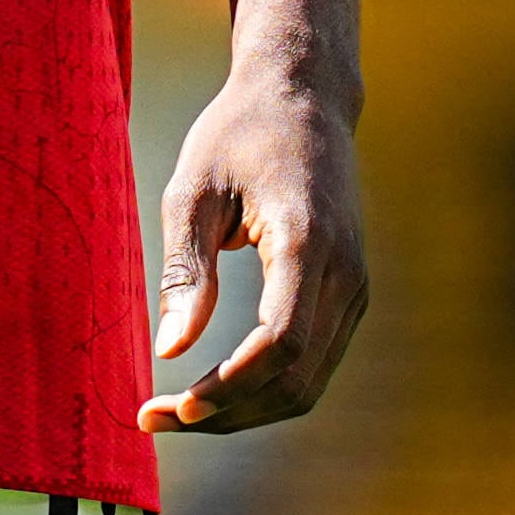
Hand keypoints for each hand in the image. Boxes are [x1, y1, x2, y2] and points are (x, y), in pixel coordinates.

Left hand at [136, 72, 367, 435]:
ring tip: (180, 411)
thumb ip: (186, 271)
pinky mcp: (349, 292)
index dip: (229, 387)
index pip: (281, 343)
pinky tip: (216, 387)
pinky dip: (266, 387)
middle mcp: (344, 271)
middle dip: (228, 412)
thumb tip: (170, 350)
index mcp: (307, 240)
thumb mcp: (194, 190)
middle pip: (296, 378)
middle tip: (159, 419)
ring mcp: (355, 285)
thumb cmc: (238, 134)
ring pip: (309, 382)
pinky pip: (314, 362)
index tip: (173, 405)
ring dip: (246, 409)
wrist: (305, 95)